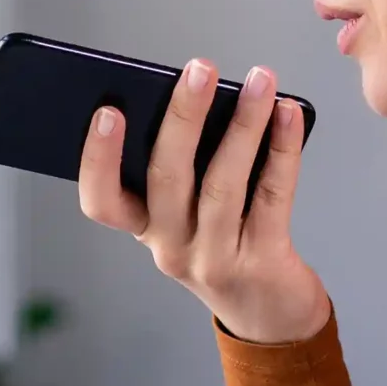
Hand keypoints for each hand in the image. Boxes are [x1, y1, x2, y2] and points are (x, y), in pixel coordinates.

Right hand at [78, 60, 330, 344]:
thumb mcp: (189, 215)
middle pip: (167, 178)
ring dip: (242, 125)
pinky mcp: (262, 259)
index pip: (103, 202)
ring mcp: (216, 257)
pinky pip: (272, 195)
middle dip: (182, 118)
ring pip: (223, 183)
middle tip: (198, 70)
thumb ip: (185, 169)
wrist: (272, 315)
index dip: (98, 160)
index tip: (107, 112)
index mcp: (145, 229)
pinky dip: (281, 149)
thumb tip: (195, 95)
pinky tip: (288, 115)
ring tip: (258, 81)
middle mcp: (172, 247)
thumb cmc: (226, 247)